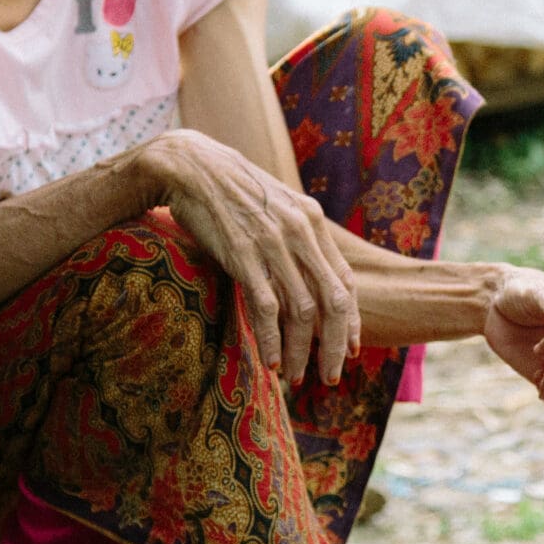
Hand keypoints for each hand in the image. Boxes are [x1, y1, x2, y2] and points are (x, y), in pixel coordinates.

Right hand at [131, 129, 358, 385]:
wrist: (191, 166)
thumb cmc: (232, 193)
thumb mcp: (277, 207)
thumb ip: (297, 236)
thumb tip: (310, 273)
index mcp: (312, 221)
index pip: (345, 281)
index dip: (351, 320)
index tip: (351, 349)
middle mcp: (300, 232)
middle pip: (333, 301)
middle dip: (335, 345)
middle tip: (332, 376)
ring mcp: (273, 244)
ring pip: (302, 310)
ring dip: (302, 351)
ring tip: (295, 376)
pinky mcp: (243, 254)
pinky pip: (266, 307)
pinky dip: (272, 339)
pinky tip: (271, 361)